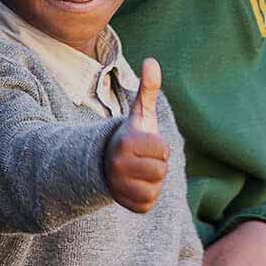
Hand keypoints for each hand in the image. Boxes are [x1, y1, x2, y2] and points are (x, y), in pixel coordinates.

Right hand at [104, 57, 169, 213]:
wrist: (101, 164)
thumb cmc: (130, 137)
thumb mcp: (139, 115)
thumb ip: (147, 89)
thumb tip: (151, 60)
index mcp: (125, 142)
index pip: (163, 150)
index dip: (158, 147)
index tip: (143, 144)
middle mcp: (118, 165)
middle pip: (161, 171)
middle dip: (155, 165)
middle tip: (140, 160)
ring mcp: (118, 187)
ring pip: (155, 188)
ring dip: (151, 182)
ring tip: (136, 173)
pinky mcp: (123, 204)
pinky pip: (147, 203)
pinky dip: (144, 197)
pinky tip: (132, 187)